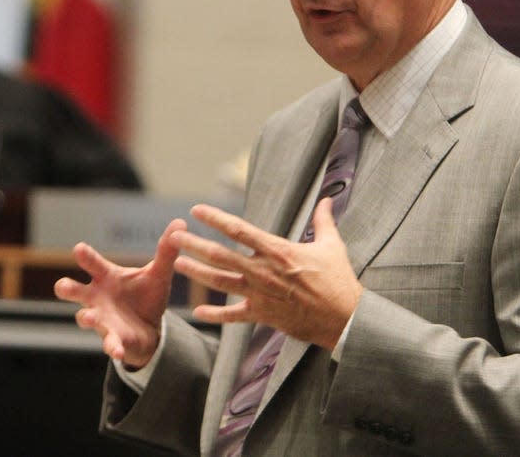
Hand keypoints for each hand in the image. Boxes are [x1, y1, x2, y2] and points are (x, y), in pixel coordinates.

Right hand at [54, 218, 186, 367]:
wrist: (150, 328)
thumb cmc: (146, 295)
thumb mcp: (158, 274)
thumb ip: (166, 251)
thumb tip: (180, 222)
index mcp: (106, 277)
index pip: (92, 263)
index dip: (85, 256)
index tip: (79, 249)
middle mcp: (97, 297)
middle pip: (73, 290)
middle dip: (67, 288)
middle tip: (63, 286)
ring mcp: (102, 319)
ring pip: (85, 318)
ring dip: (86, 317)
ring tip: (89, 317)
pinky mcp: (112, 339)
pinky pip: (109, 344)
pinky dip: (112, 347)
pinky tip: (117, 351)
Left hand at [171, 198, 362, 349]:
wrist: (344, 319)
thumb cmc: (339, 281)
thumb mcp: (332, 245)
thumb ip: (324, 221)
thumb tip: (327, 200)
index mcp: (277, 251)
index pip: (239, 230)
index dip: (215, 218)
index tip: (197, 209)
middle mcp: (263, 271)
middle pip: (221, 255)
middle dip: (195, 244)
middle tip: (174, 236)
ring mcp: (260, 294)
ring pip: (221, 282)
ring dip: (198, 272)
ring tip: (178, 264)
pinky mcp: (263, 315)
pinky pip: (234, 316)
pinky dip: (216, 315)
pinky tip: (198, 313)